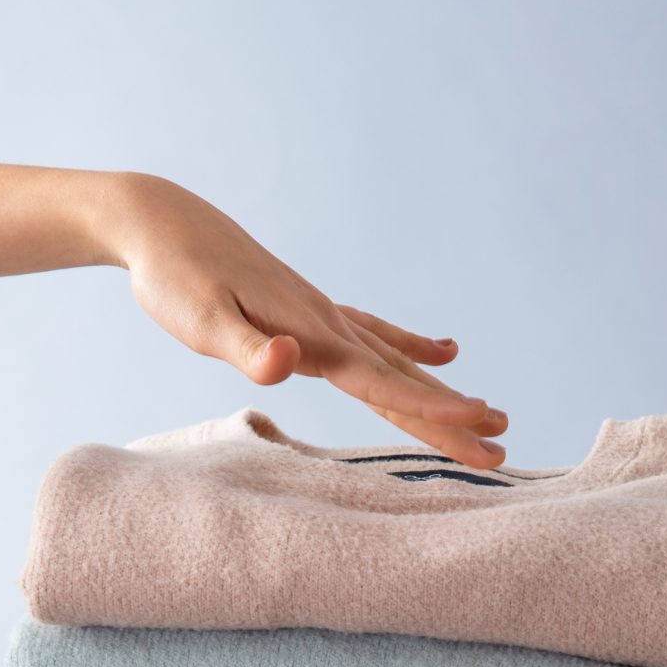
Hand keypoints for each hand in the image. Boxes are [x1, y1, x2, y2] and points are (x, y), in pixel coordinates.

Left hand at [101, 174, 508, 470]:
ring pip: (399, 361)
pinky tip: (445, 352)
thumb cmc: (172, 275)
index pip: (380, 383)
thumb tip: (287, 365)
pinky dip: (412, 347)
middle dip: (452, 416)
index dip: (429, 408)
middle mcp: (328, 325)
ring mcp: (325, 315)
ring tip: (493, 413)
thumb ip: (245, 347)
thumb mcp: (197, 318)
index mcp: (310, 336)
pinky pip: (377, 334)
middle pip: (402, 380)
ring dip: (444, 392)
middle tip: (503, 445)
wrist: (163, 220)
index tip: (476, 424)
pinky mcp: (312, 310)